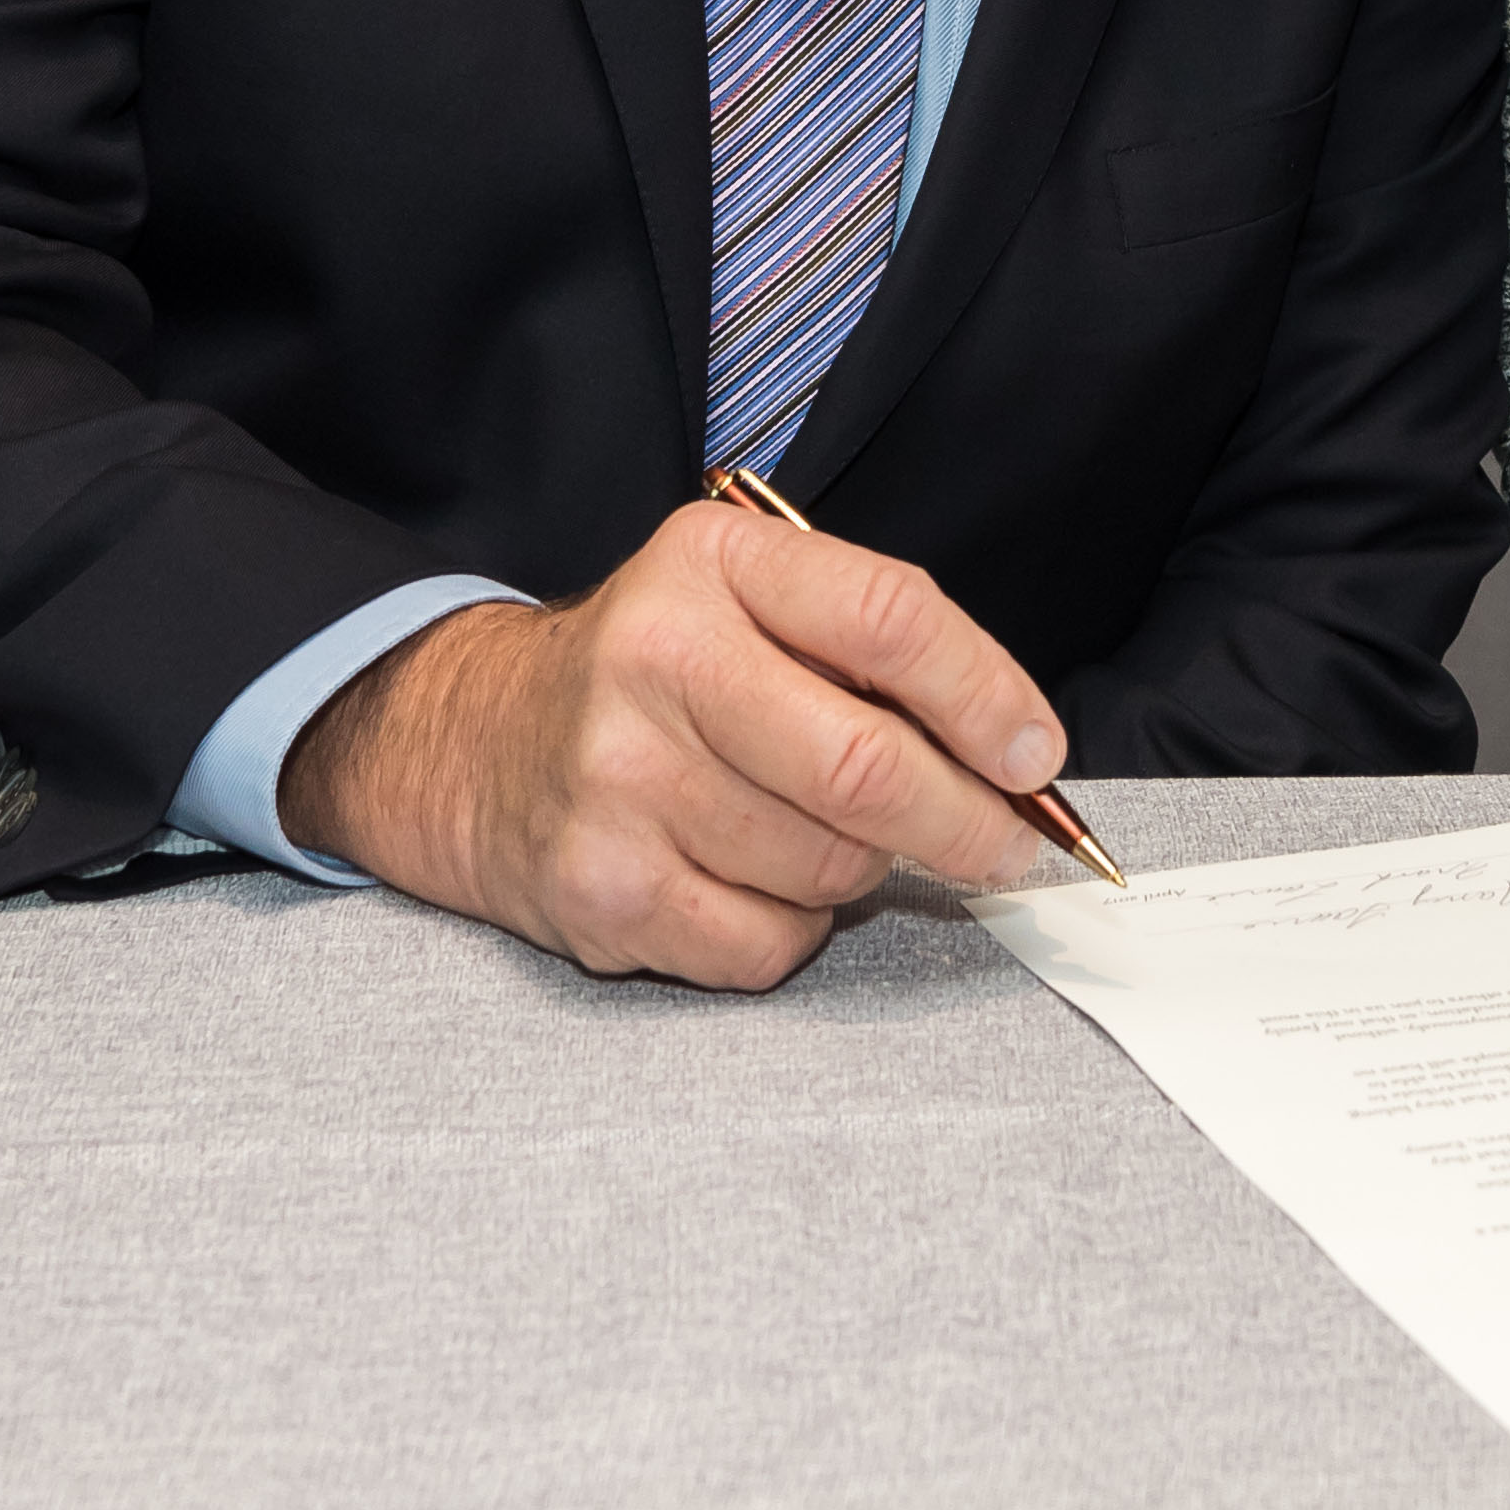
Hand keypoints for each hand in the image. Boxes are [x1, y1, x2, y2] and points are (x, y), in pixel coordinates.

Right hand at [277, 500, 1069, 987]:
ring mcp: (622, 782)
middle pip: (868, 767)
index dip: (986, 696)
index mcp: (714, 565)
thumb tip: (1017, 760)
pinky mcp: (603, 890)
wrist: (474, 744)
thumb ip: (870, 649)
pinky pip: (768, 944)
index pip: (889, 618)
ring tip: (816, 835)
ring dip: (861, 870)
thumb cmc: (654, 674)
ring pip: (829, 867)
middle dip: (967, 823)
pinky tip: (750, 880)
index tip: (1035, 756)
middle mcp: (658, 660)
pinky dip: (792, 931)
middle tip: (1006, 846)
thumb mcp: (745, 600)